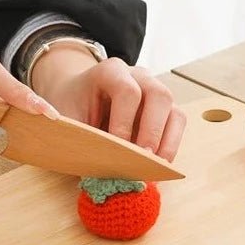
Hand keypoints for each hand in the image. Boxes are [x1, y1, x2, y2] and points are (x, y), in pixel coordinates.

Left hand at [30, 44, 186, 160]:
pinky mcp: (164, 110)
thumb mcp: (68, 119)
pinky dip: (170, 146)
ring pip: (174, 112)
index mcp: (110, 71)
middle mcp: (139, 77)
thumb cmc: (72, 106)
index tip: (116, 148)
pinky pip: (177, 125)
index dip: (124, 122)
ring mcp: (155, 91)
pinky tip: (157, 164)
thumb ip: (82, 138)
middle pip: (159, 95)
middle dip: (152, 132)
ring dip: (167, 143)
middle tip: (143, 159)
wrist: (78, 95)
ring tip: (154, 168)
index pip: (127, 90)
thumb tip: (102, 172)